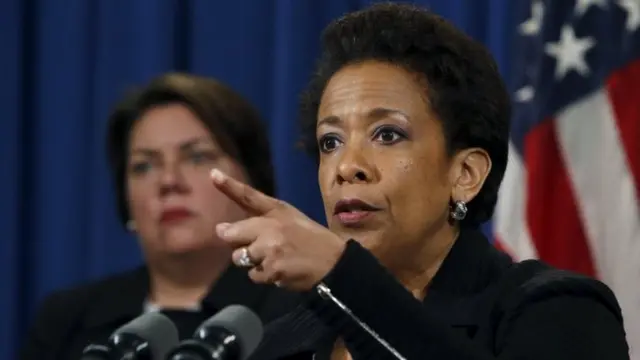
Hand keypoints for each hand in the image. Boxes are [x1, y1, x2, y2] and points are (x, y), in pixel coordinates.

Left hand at [210, 168, 346, 290]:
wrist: (334, 262)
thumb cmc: (310, 238)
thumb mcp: (290, 217)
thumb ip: (259, 217)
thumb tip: (222, 230)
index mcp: (277, 210)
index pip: (248, 196)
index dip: (229, 186)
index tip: (213, 174)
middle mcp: (271, 226)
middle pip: (231, 234)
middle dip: (237, 241)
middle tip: (256, 245)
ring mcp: (270, 249)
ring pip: (240, 258)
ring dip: (252, 261)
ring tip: (275, 259)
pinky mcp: (272, 269)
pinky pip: (253, 275)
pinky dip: (264, 276)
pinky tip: (280, 271)